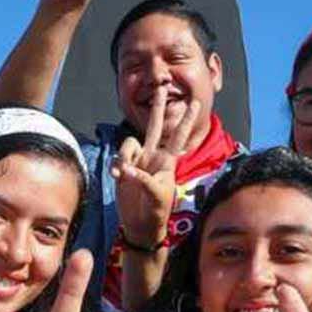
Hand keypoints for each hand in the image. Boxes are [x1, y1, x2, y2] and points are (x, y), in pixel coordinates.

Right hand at [111, 87, 200, 248]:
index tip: (196, 102)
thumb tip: (128, 170)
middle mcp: (153, 156)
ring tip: (123, 174)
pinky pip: (117, 157)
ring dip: (124, 155)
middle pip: (155, 125)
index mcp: (167, 161)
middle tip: (161, 86)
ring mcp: (138, 160)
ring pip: (128, 143)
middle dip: (158, 106)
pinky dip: (115, 165)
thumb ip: (144, 180)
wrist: (140, 224)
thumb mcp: (156, 196)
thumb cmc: (156, 211)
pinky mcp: (123, 168)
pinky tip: (117, 177)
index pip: (178, 135)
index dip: (186, 119)